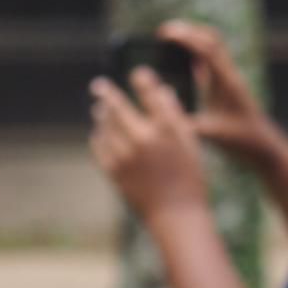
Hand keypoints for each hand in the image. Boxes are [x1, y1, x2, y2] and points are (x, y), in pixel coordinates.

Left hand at [89, 68, 208, 224]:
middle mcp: (143, 138)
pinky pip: (100, 149)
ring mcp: (125, 156)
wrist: (175, 214)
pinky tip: (98, 134)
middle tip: (98, 85)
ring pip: (106, 127)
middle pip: (118, 108)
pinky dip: (98, 139)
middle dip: (106, 93)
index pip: (150, 93)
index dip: (142, 80)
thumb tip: (162, 92)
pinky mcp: (114, 172)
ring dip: (101, 116)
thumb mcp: (189, 142)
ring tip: (98, 110)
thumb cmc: (188, 177)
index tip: (136, 73)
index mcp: (166, 127)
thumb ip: (175, 115)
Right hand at [158, 20, 273, 163]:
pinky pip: (212, 66)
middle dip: (189, 31)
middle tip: (165, 31)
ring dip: (194, 40)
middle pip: (211, 39)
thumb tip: (165, 114)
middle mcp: (230, 75)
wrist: (263, 147)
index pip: (206, 49)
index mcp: (227, 82)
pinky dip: (198, 58)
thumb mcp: (212, 134)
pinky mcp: (228, 87)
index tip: (164, 33)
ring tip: (171, 42)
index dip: (185, 37)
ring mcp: (230, 79)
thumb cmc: (242, 141)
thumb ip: (189, 124)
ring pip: (212, 49)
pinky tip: (186, 62)